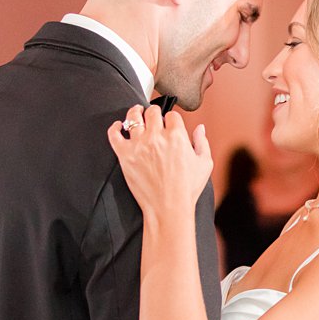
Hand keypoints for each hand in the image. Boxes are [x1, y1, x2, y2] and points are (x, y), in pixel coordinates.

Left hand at [107, 104, 213, 218]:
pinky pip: (114, 134)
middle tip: (153, 116)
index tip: (169, 123)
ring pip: (133, 117)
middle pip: (152, 112)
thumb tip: (200, 128)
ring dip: (135, 112)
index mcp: (177, 136)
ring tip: (136, 113)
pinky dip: (115, 127)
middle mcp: (157, 137)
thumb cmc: (187, 189)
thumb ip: (202, 142)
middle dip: (154, 112)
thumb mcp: (204, 163)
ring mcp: (139, 145)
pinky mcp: (125, 155)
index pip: (172, 115)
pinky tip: (118, 126)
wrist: (168, 208)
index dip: (171, 118)